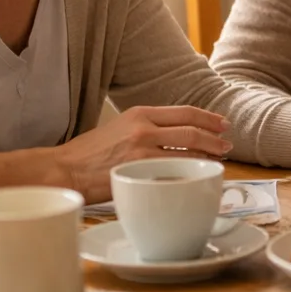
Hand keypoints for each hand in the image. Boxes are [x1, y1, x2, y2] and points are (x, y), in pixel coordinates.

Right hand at [54, 105, 230, 201]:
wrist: (64, 169)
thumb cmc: (88, 154)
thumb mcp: (118, 128)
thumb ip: (145, 128)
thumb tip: (174, 137)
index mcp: (140, 113)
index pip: (184, 112)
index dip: (208, 119)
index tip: (223, 125)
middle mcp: (144, 128)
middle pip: (191, 132)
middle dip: (214, 139)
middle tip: (227, 146)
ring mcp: (142, 150)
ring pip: (186, 153)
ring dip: (206, 158)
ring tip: (217, 163)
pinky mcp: (138, 172)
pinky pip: (172, 173)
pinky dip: (188, 176)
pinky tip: (195, 180)